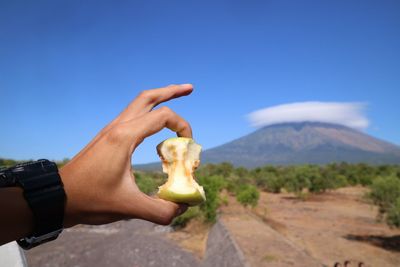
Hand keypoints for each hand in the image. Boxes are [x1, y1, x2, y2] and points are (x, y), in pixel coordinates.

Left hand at [60, 84, 192, 227]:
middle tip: (190, 88)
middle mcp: (118, 127)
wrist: (58, 197)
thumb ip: (161, 210)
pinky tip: (153, 127)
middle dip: (171, 91)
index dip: (183, 127)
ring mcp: (110, 130)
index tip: (187, 147)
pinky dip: (148, 115)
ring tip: (175, 97)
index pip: (163, 116)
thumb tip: (183, 207)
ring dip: (158, 99)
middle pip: (148, 97)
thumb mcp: (129, 207)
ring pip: (138, 103)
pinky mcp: (107, 137)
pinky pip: (131, 116)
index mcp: (125, 137)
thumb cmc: (90, 200)